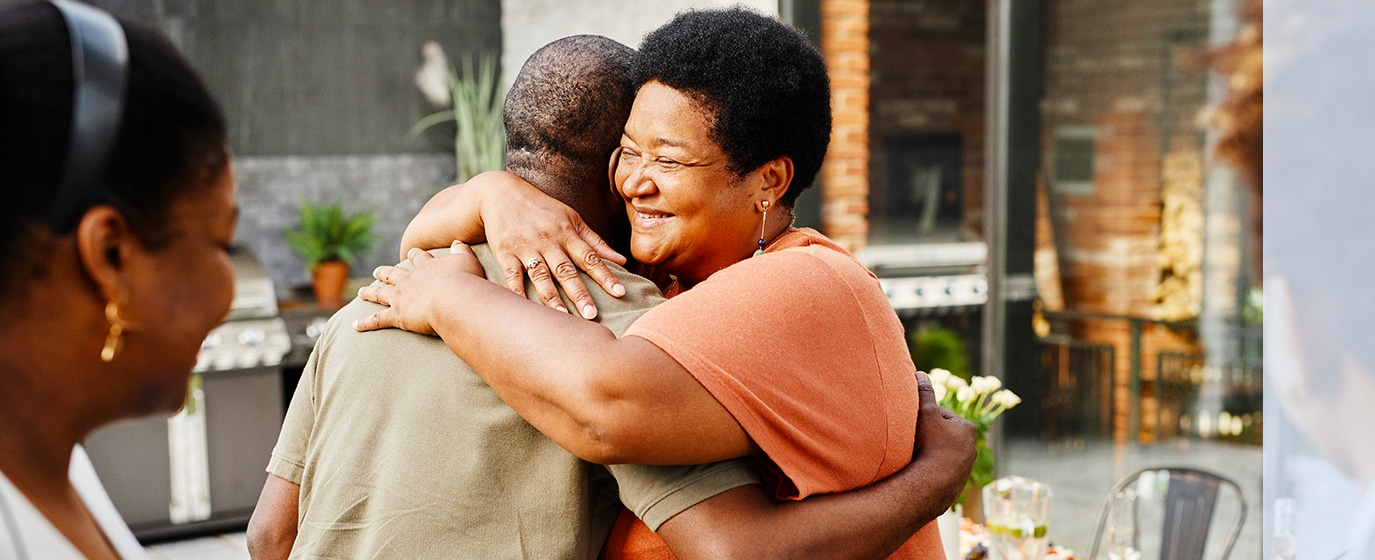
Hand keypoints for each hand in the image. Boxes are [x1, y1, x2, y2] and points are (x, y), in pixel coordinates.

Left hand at [354, 243, 484, 335]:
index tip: (410, 252)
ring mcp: (400, 298)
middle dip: (384, 273)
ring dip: (370, 292)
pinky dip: (365, 323)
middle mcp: (409, 280)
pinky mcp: (397, 316)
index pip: (419, 258)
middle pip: (393, 274)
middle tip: (377, 271)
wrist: (453, 299)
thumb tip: (458, 242)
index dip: (415, 255)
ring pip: (380, 294)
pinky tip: (355, 325)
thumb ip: (462, 251)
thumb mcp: (467, 261)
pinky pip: (377, 320)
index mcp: (426, 268)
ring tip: (361, 292)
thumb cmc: (464, 281)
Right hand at [475, 171, 627, 318]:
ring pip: (541, 276)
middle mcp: (549, 242)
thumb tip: (623, 261)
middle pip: (566, 271)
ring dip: (551, 297)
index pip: (591, 258)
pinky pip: (512, 275)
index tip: (620, 292)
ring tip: (562, 317)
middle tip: (592, 315)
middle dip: (580, 293)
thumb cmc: (543, 209)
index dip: (606, 275)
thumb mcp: (572, 219)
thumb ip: (596, 242)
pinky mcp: (506, 253)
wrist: (502, 193)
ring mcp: (526, 248)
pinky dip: (517, 291)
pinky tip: (524, 307)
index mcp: (568, 234)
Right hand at [913, 370, 977, 508]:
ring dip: (931, 454)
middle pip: (945, 436)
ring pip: (944, 455)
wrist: (933, 485)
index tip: (912, 422)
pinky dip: (932, 471)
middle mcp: (971, 448)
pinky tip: (920, 472)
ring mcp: (965, 468)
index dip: (925, 416)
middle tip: (912, 439)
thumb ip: (924, 393)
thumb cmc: (930, 445)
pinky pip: (942, 473)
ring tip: (914, 456)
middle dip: (930, 436)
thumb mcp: (925, 413)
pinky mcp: (957, 485)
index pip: (942, 415)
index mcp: (967, 428)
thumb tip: (921, 373)